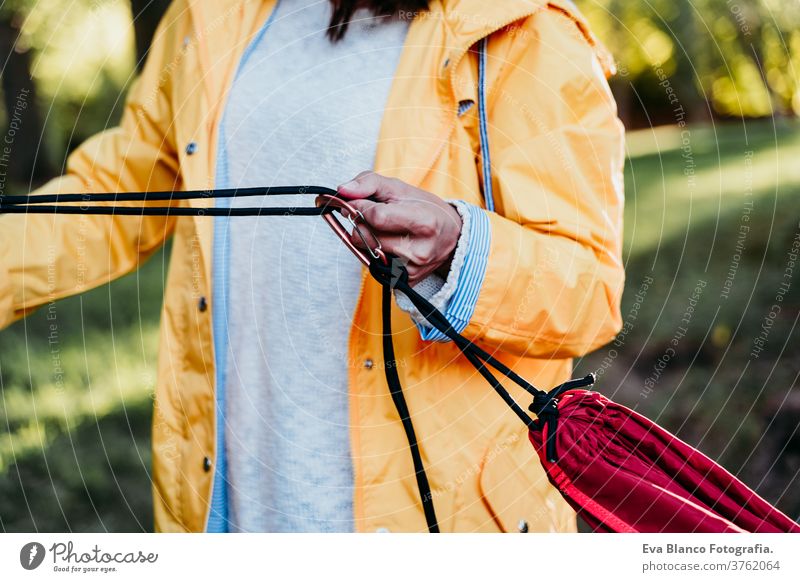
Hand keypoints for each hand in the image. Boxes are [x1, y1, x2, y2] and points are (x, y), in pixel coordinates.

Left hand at [337, 172, 462, 284]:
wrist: (452, 236)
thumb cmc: (424, 209)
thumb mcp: (400, 188)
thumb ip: (369, 183)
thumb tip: (342, 191)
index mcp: (423, 222)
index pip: (376, 216)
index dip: (360, 207)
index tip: (356, 202)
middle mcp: (419, 250)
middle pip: (367, 236)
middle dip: (362, 223)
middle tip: (373, 215)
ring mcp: (412, 269)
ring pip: (367, 251)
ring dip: (367, 238)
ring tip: (385, 229)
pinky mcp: (405, 281)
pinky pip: (374, 264)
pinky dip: (375, 252)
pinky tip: (391, 245)